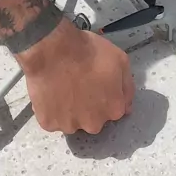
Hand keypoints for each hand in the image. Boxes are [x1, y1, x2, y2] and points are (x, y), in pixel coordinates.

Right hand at [17, 19, 134, 133]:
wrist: (52, 49)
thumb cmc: (88, 51)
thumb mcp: (120, 60)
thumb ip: (127, 87)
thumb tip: (127, 108)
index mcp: (113, 110)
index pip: (113, 110)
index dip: (104, 96)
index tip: (94, 83)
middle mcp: (93, 124)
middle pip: (92, 120)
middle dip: (87, 108)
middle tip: (77, 86)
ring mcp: (69, 126)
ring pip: (71, 122)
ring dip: (67, 111)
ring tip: (60, 89)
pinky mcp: (48, 123)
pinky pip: (51, 120)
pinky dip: (50, 111)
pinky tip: (49, 93)